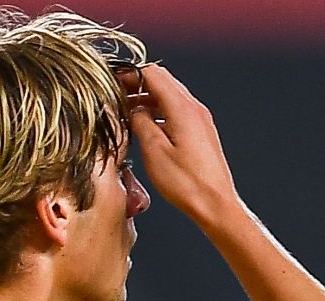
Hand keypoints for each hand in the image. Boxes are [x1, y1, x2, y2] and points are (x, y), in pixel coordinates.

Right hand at [122, 63, 242, 227]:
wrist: (214, 202)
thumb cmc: (186, 183)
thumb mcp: (154, 151)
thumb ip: (141, 124)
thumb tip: (134, 110)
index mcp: (183, 109)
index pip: (154, 74)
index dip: (130, 74)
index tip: (111, 81)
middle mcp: (194, 109)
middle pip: (163, 81)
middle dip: (136, 84)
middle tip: (113, 94)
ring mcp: (199, 119)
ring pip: (168, 96)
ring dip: (146, 99)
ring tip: (123, 111)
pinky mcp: (199, 131)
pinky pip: (175, 111)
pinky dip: (156, 111)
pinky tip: (142, 125)